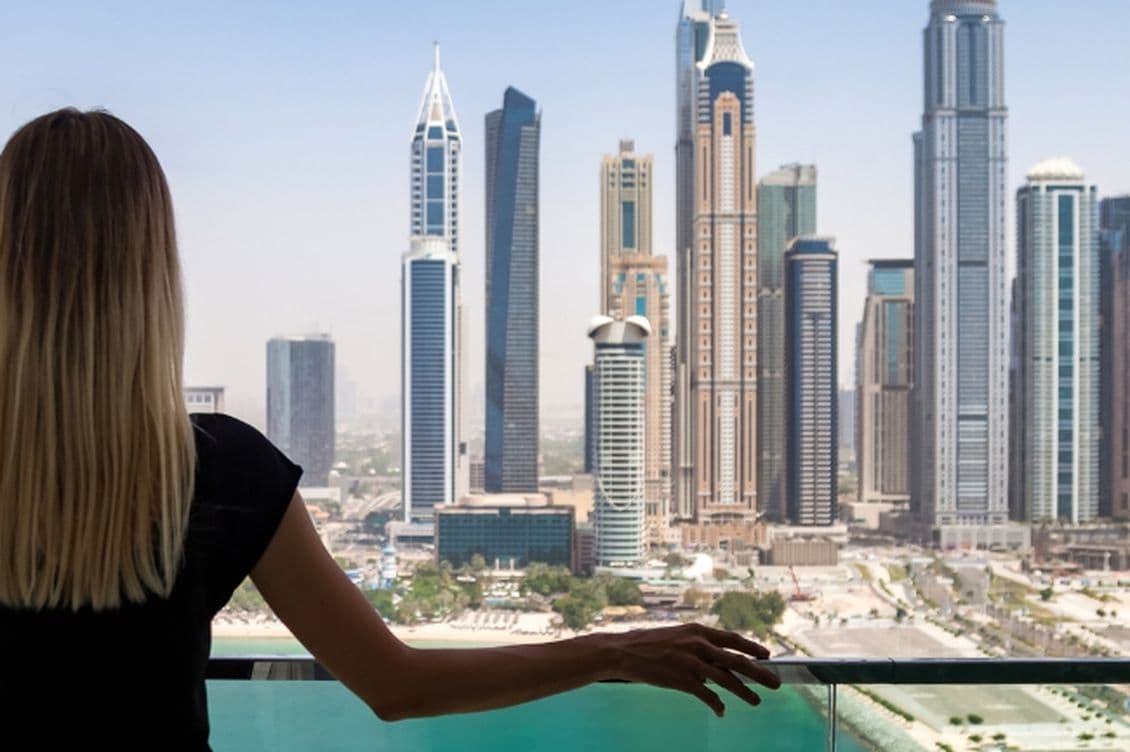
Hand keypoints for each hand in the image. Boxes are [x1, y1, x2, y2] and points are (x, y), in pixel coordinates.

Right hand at [585, 623, 780, 716]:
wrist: (624, 651)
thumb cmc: (649, 643)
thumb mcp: (677, 635)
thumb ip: (697, 644)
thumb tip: (716, 655)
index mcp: (697, 630)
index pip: (732, 639)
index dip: (752, 648)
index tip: (766, 655)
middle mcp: (698, 644)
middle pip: (737, 660)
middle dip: (759, 672)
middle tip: (776, 683)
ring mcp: (691, 662)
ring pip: (726, 679)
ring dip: (744, 692)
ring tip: (756, 702)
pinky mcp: (682, 679)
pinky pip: (707, 695)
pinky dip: (716, 704)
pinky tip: (721, 711)